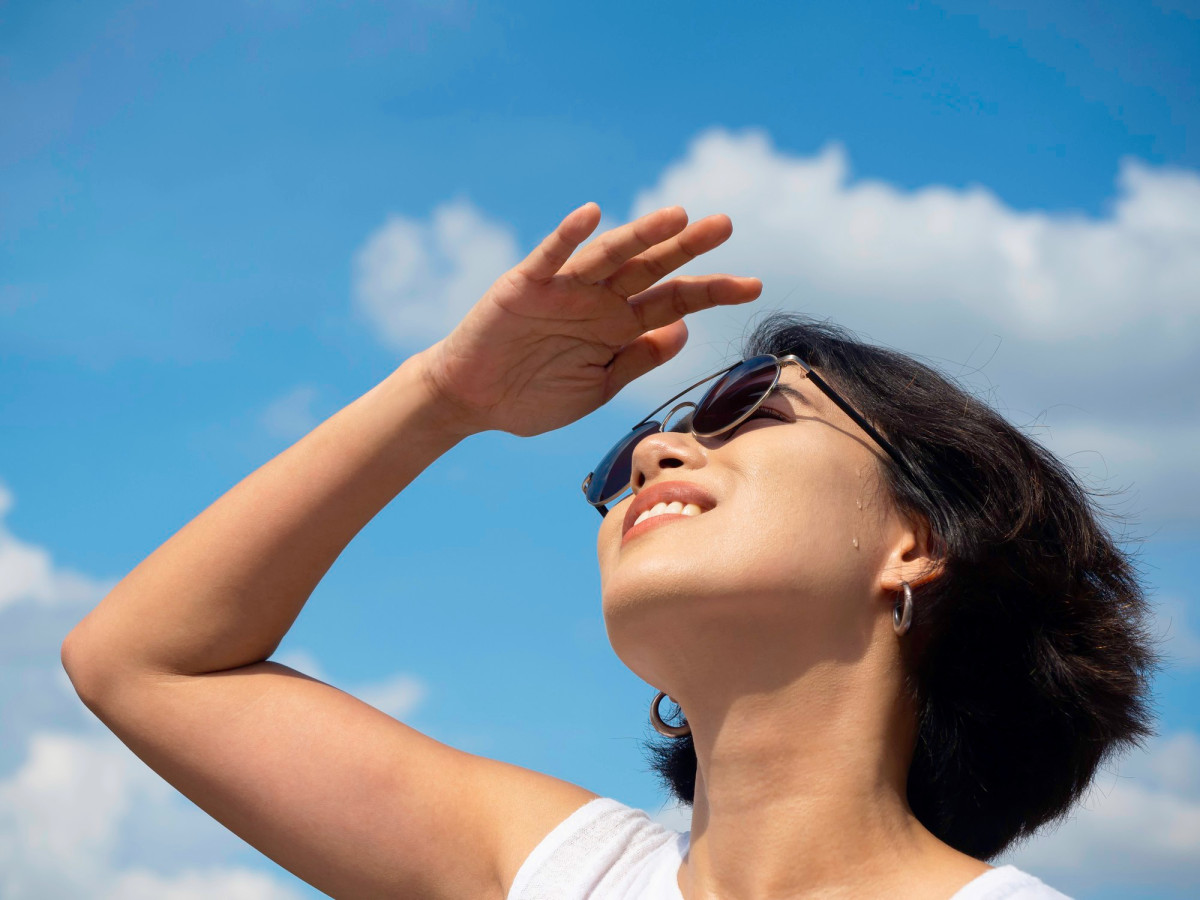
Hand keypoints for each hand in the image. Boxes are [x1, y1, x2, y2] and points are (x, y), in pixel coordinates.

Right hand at [415, 203, 761, 436]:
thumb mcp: (597, 387)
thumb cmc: (532, 397)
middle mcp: (597, 301)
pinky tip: (592, 215)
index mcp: (618, 326)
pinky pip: (549, 258)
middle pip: (651, 268)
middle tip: (724, 225)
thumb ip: (637, 359)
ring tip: (676, 216)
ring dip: (640, 235)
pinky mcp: (524, 287)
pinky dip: (568, 236)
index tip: (755, 286)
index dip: (714, 292)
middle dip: (687, 248)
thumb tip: (684, 330)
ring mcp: (563, 290)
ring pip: (609, 256)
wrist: (471, 402)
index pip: (675, 302)